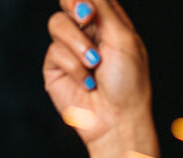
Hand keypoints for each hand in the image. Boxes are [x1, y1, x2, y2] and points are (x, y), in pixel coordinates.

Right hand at [44, 0, 152, 149]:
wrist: (116, 119)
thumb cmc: (128, 82)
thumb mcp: (121, 37)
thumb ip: (103, 8)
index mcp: (107, 22)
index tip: (91, 10)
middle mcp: (87, 32)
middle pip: (67, 2)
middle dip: (73, 5)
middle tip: (85, 17)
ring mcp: (69, 49)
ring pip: (57, 24)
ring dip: (77, 43)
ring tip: (94, 63)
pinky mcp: (56, 68)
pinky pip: (54, 52)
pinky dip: (73, 66)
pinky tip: (87, 81)